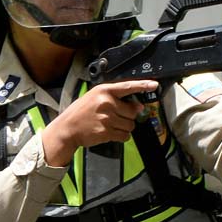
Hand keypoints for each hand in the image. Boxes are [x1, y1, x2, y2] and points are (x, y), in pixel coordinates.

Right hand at [41, 79, 158, 166]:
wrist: (67, 128)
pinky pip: (125, 136)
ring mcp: (107, 118)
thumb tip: (139, 106)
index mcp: (103, 91)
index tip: (154, 85)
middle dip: (129, 116)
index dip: (142, 85)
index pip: (127, 86)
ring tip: (112, 126)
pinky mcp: (107, 132)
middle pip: (132, 111)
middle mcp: (107, 103)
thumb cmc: (81, 113)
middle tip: (118, 117)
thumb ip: (115, 99)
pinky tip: (111, 133)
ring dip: (125, 127)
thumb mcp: (94, 98)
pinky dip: (122, 136)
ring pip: (130, 125)